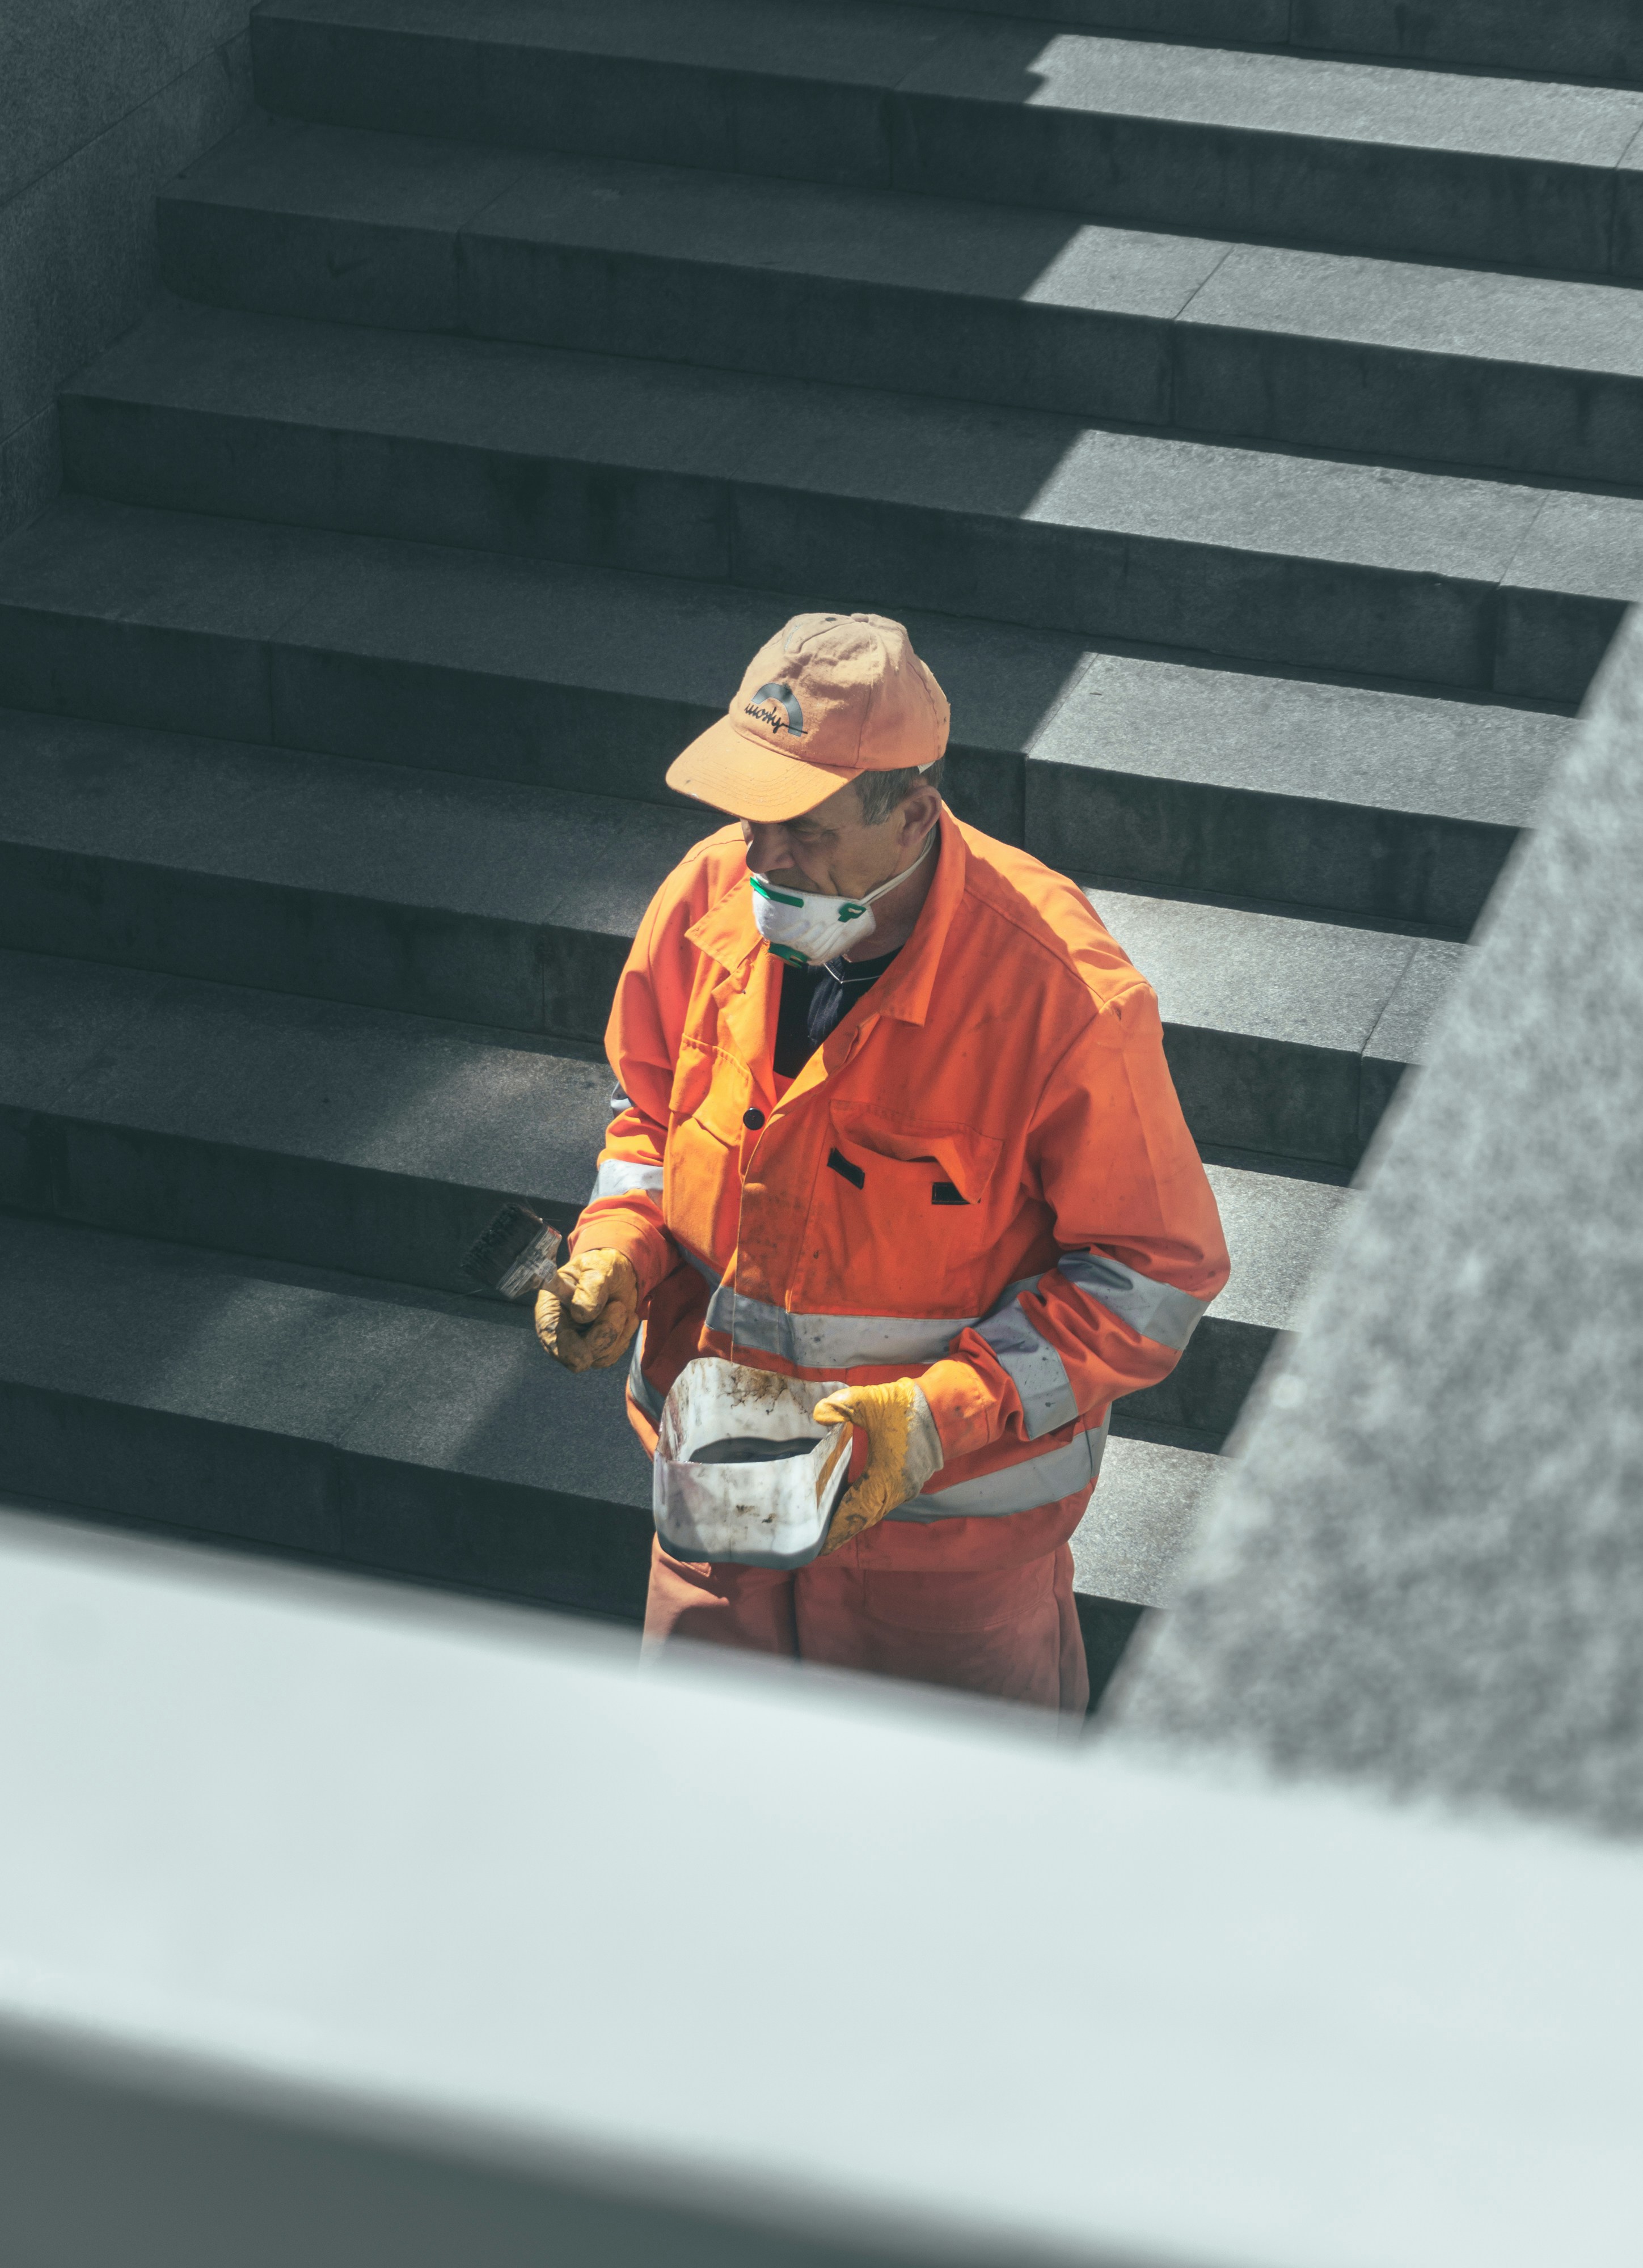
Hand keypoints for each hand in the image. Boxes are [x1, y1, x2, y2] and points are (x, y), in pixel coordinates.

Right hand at [535, 1249, 638, 1372]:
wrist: (620, 1274)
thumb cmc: (602, 1267)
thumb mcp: (597, 1267)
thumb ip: (591, 1287)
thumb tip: (582, 1314)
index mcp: (551, 1306)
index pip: (548, 1334)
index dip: (565, 1348)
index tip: (586, 1355)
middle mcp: (560, 1329)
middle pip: (574, 1356)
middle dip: (602, 1337)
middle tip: (618, 1306)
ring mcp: (578, 1342)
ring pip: (597, 1358)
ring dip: (617, 1332)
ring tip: (620, 1305)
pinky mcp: (596, 1349)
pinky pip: (611, 1356)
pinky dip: (624, 1338)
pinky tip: (627, 1317)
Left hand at [811, 1379, 943, 1554]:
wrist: (945, 1408)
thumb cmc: (909, 1407)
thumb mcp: (872, 1401)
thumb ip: (843, 1406)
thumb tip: (819, 1416)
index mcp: (886, 1477)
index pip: (856, 1511)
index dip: (838, 1528)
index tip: (820, 1545)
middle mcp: (896, 1490)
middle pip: (864, 1517)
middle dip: (842, 1528)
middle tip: (816, 1536)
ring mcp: (904, 1487)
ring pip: (874, 1510)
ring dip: (853, 1517)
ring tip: (827, 1521)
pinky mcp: (907, 1480)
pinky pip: (881, 1500)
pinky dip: (864, 1505)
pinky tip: (849, 1499)